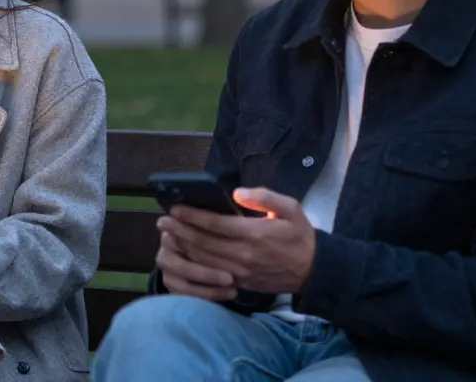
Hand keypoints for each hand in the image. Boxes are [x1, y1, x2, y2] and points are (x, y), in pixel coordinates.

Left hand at [157, 187, 316, 294]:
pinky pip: (211, 273)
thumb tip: (237, 192)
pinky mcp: (240, 283)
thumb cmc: (300, 235)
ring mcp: (240, 272)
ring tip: (167, 234)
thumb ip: (264, 197)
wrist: (314, 271)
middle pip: (203, 243)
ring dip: (183, 246)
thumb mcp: (290, 208)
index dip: (192, 215)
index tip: (175, 207)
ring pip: (203, 259)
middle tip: (161, 220)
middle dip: (180, 230)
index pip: (215, 224)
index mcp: (255, 234)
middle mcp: (244, 255)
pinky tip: (184, 253)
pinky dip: (194, 263)